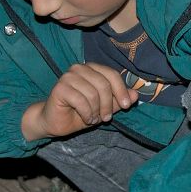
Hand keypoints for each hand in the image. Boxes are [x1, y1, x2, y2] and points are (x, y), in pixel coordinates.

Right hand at [23, 63, 137, 139]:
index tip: (126, 105)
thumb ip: (118, 101)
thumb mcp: (103, 108)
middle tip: (105, 118)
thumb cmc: (79, 113)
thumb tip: (135, 95)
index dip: (121, 90)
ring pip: (93, 93)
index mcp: (92, 69)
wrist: (55, 122)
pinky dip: (87, 113)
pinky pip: (81, 100)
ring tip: (92, 118)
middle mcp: (80, 69)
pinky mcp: (60, 87)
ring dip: (96, 111)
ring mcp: (68, 76)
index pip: (112, 74)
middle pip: (104, 84)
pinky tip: (85, 118)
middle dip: (108, 104)